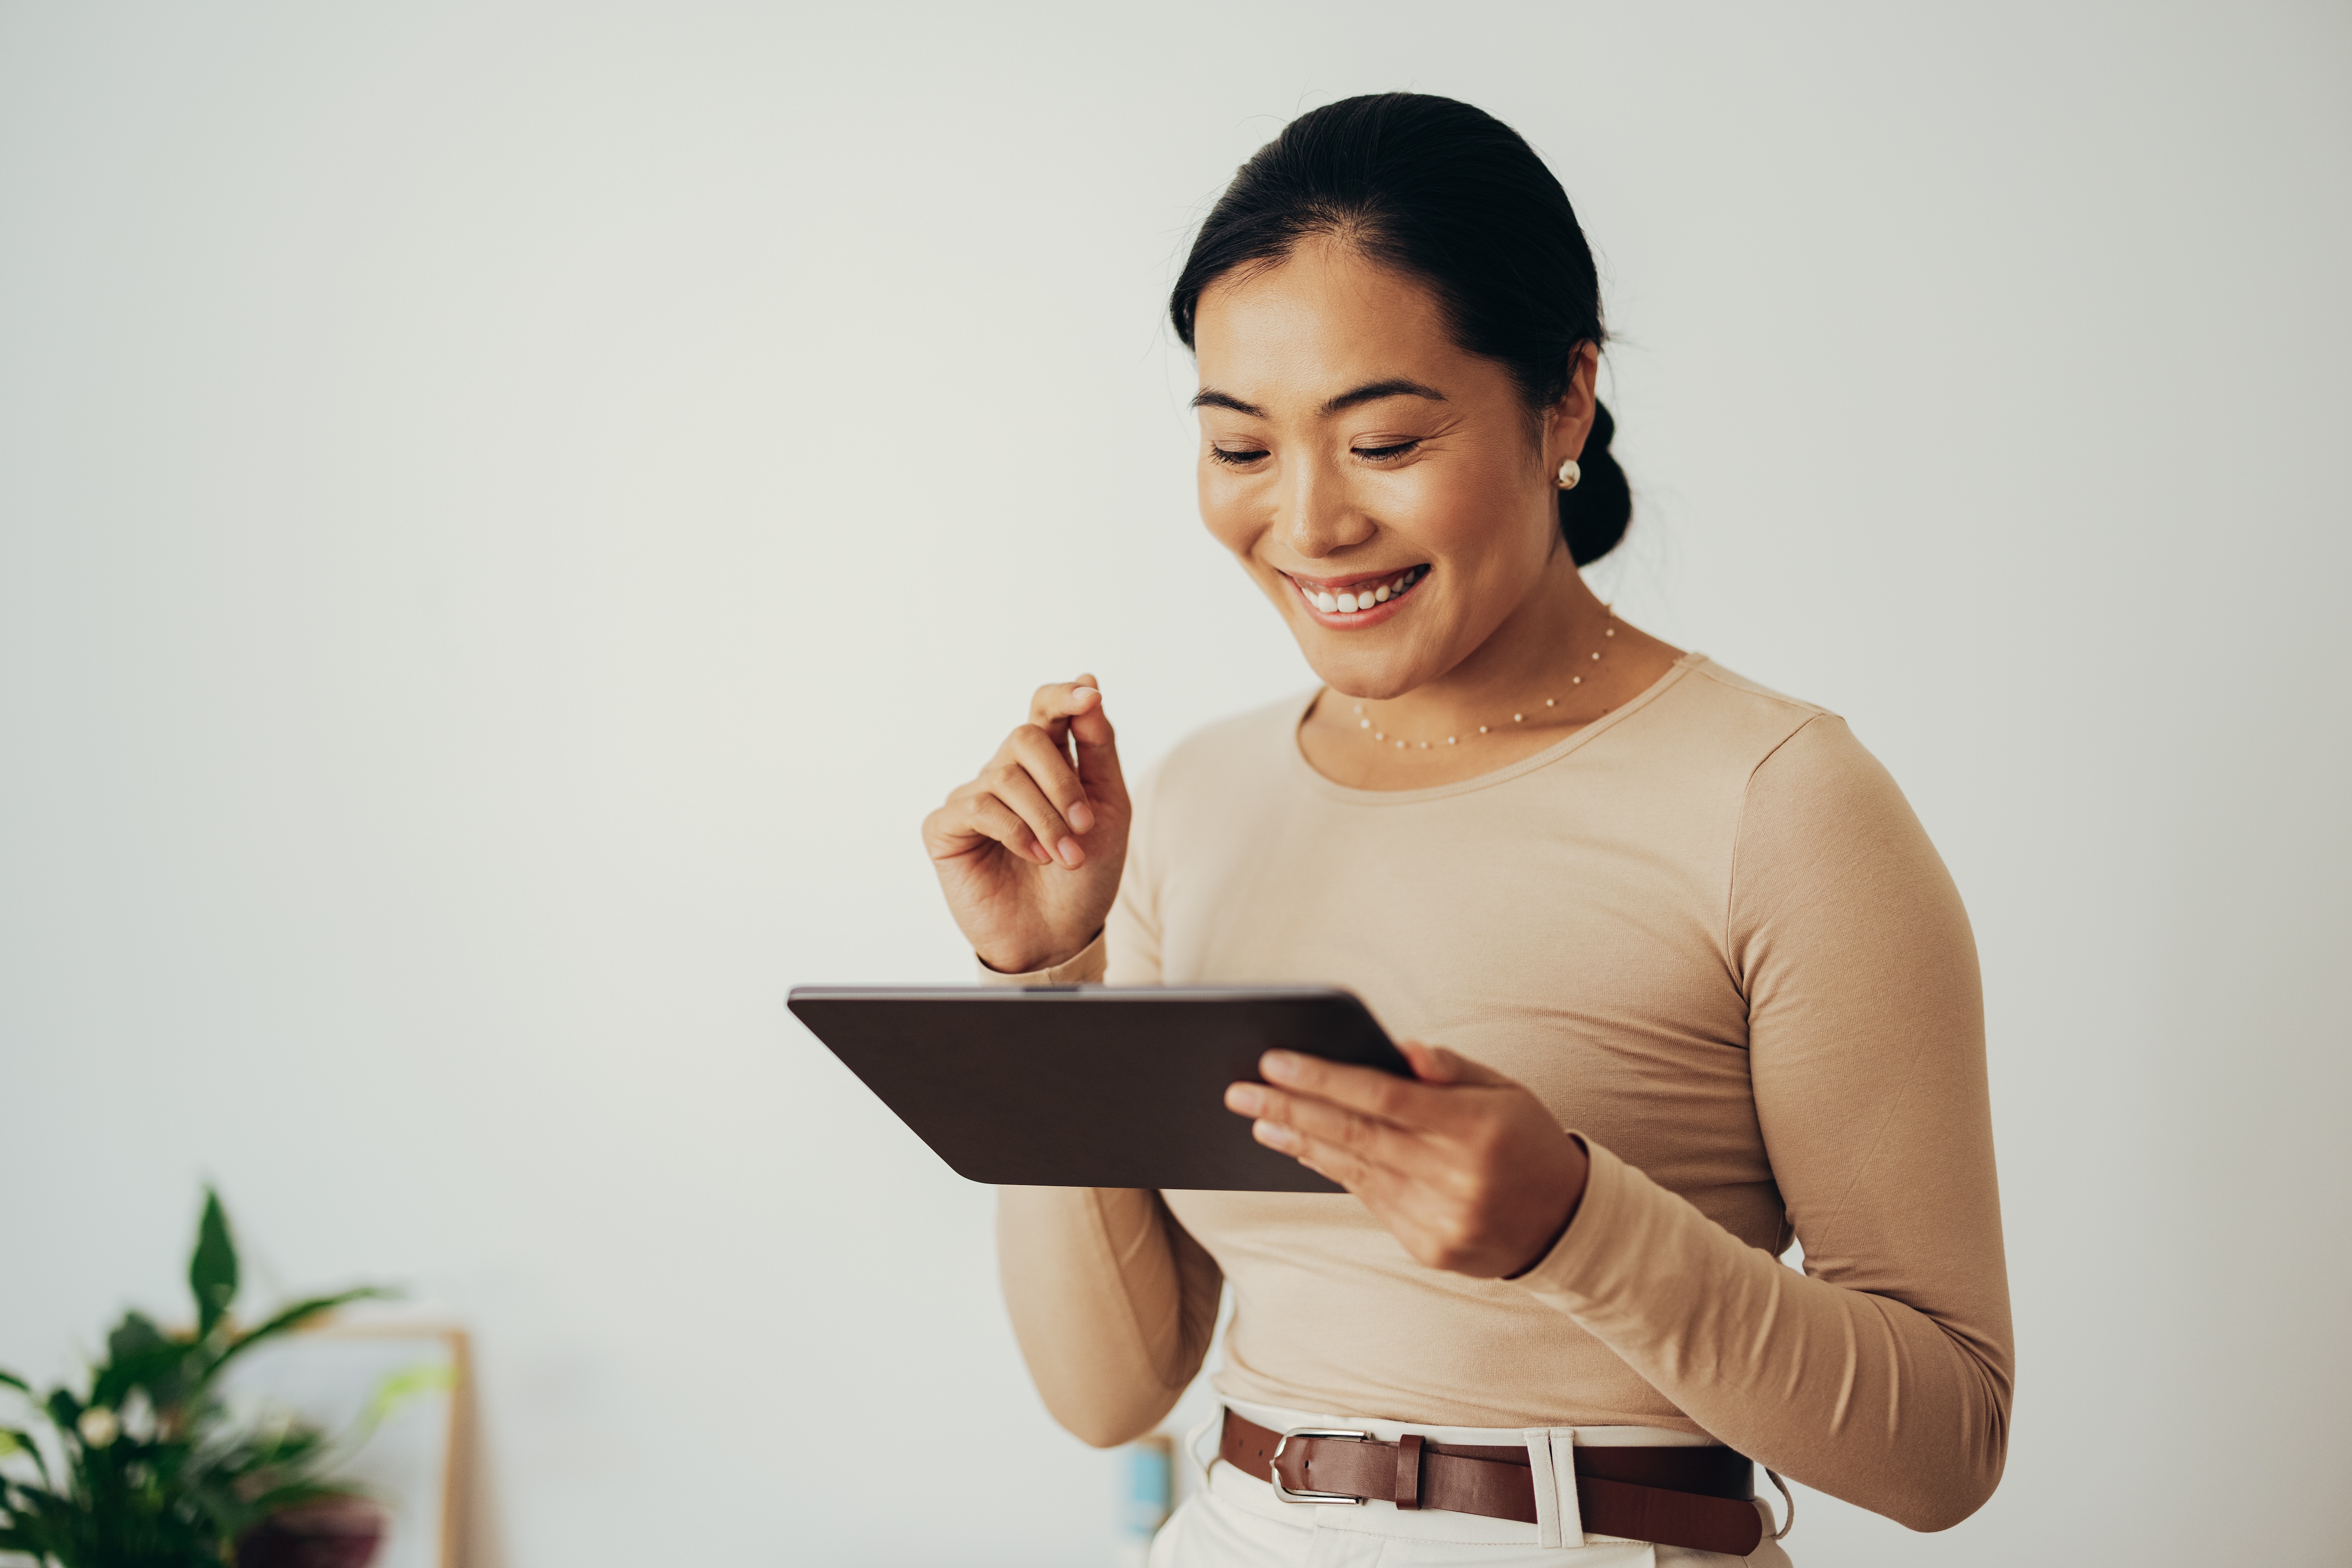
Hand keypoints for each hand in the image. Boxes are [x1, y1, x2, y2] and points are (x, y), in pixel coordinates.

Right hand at [922, 676, 1131, 974]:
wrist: (1059, 936)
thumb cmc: (1085, 874)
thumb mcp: (1109, 808)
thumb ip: (1099, 748)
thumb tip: (1090, 685)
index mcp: (1047, 762)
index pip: (1045, 708)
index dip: (1064, 695)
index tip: (1091, 695)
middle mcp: (1006, 772)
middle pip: (1025, 736)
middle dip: (1062, 782)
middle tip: (1084, 826)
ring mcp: (973, 798)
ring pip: (1006, 775)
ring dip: (1046, 818)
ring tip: (1066, 857)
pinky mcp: (946, 827)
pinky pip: (978, 807)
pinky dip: (1016, 832)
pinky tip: (1034, 857)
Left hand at [1224, 1041, 1588, 1277]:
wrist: (1567, 1223)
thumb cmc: (1527, 1139)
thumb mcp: (1504, 1090)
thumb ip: (1450, 1068)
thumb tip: (1399, 1049)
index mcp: (1475, 1127)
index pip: (1382, 1097)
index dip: (1323, 1078)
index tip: (1274, 1061)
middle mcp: (1455, 1176)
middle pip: (1354, 1136)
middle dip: (1289, 1109)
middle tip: (1239, 1091)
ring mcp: (1440, 1218)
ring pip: (1353, 1171)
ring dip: (1299, 1143)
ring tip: (1259, 1119)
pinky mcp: (1429, 1248)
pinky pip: (1370, 1202)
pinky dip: (1334, 1172)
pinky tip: (1303, 1150)